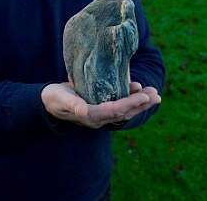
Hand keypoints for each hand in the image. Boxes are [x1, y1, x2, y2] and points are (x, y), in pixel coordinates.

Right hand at [40, 81, 160, 128]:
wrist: (48, 101)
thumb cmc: (54, 99)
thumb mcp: (61, 100)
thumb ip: (73, 105)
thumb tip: (84, 110)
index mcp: (92, 116)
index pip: (117, 110)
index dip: (132, 103)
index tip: (145, 95)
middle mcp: (100, 117)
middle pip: (126, 112)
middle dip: (142, 104)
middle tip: (157, 95)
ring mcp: (101, 113)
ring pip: (125, 109)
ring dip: (140, 102)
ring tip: (154, 93)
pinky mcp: (100, 106)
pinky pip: (119, 104)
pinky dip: (130, 98)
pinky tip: (137, 88)